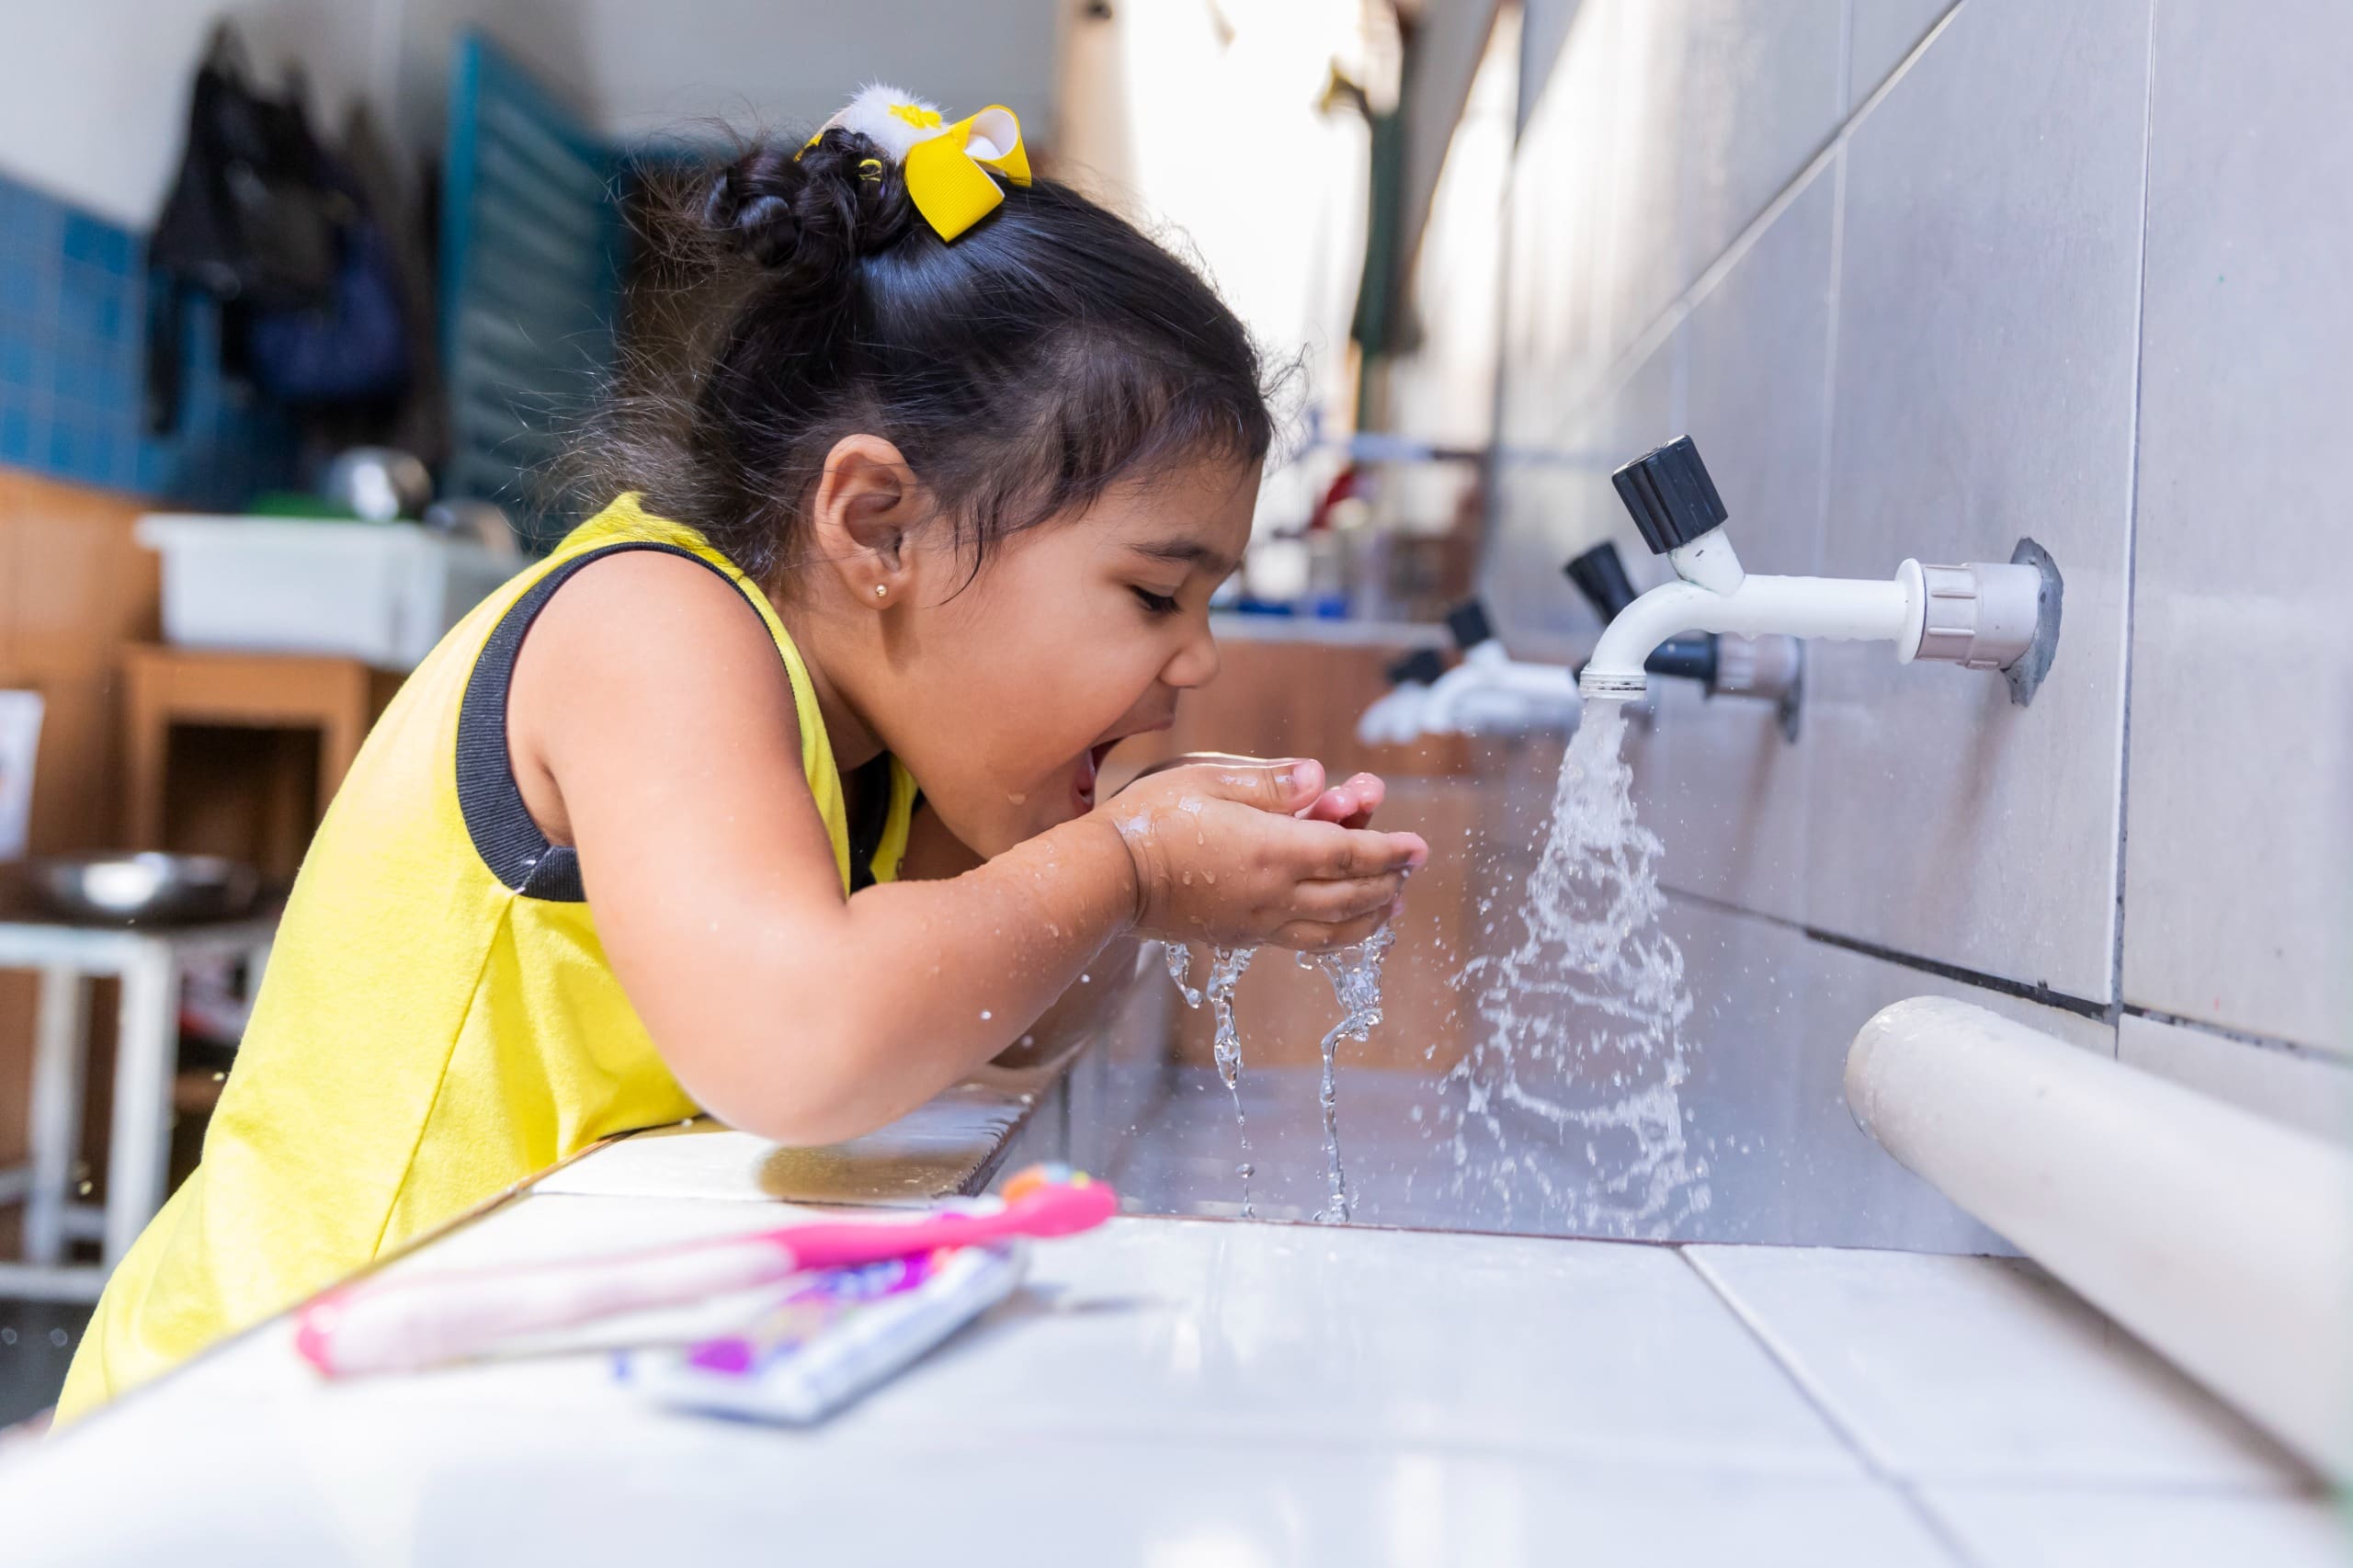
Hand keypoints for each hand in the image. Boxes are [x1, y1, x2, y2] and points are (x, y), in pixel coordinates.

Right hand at [1093, 757, 1426, 950]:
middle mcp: (1275, 894)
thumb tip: (1321, 776)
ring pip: (1334, 928)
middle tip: (1410, 866)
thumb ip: (1271, 782)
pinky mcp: (1240, 936)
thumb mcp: (1210, 779)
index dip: (1390, 849)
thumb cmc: (1152, 818)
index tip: (1419, 846)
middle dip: (1388, 879)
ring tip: (1391, 906)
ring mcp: (1258, 921)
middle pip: (1352, 894)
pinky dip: (1336, 936)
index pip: (1351, 853)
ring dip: (1370, 916)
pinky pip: (1303, 942)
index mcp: (1274, 850)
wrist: (1107, 878)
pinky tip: (1344, 928)